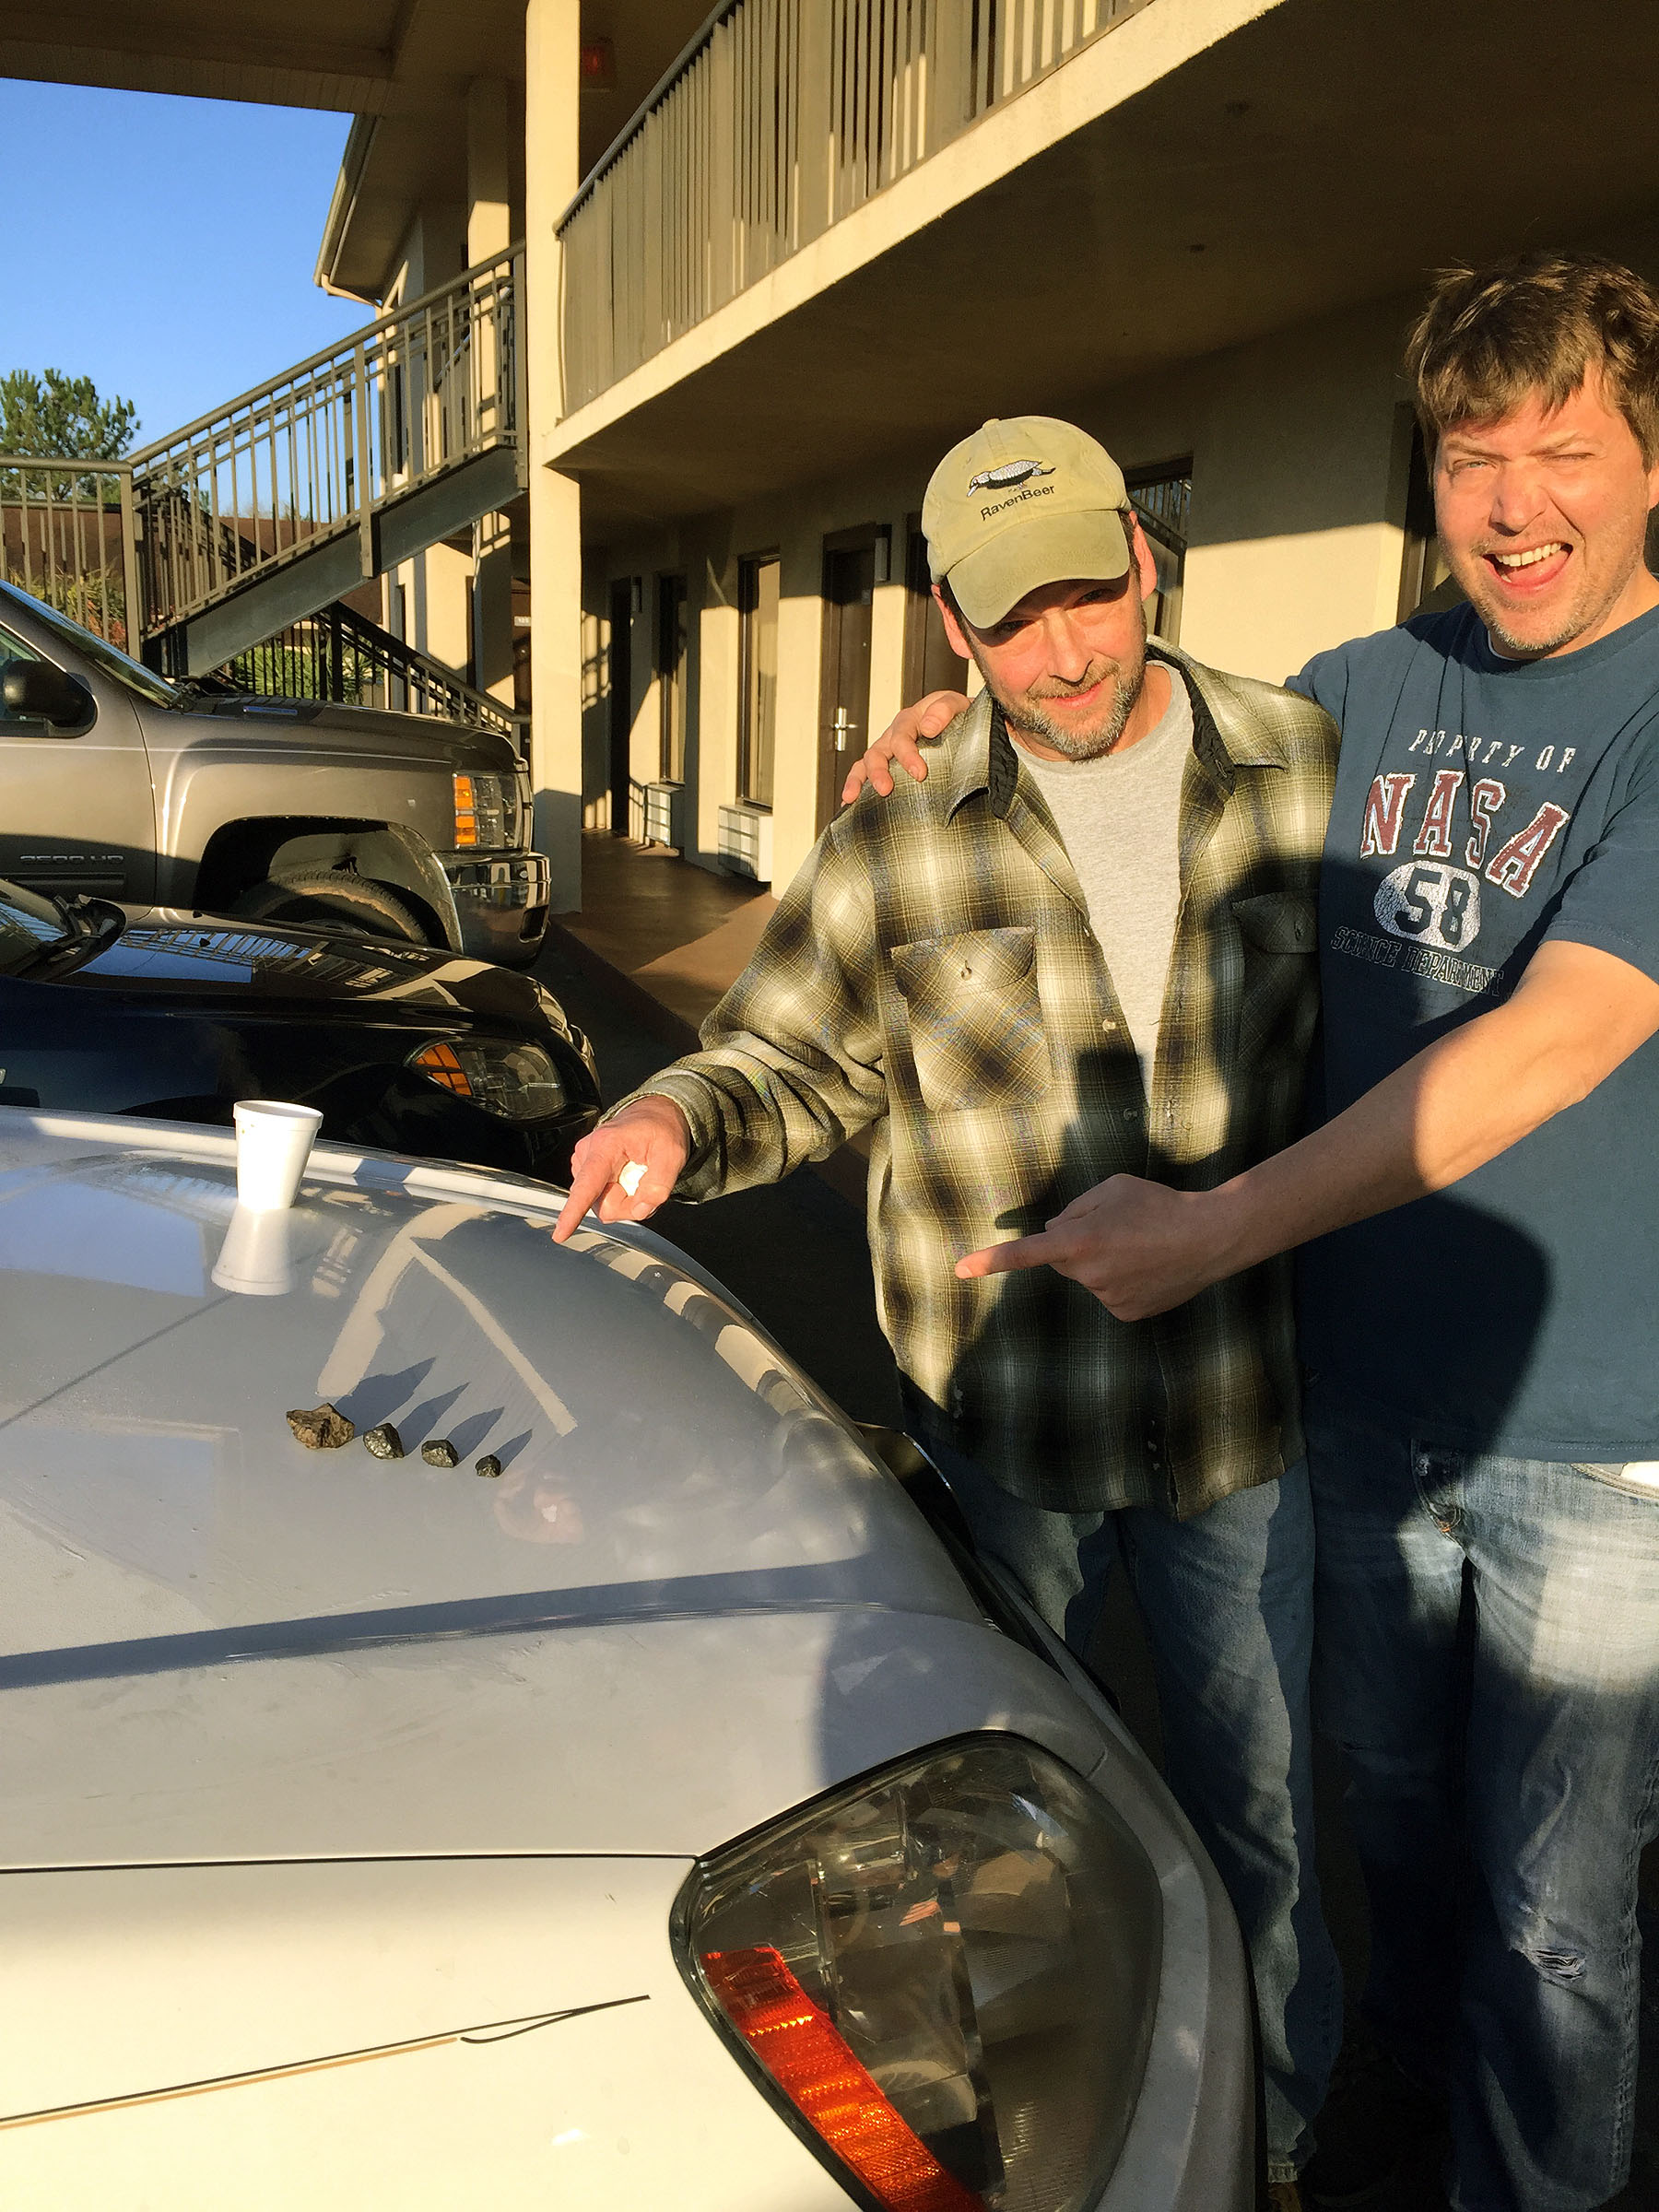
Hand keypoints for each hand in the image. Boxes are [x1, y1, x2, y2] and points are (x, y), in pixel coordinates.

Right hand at [552, 1096, 691, 1242]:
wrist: (654, 1114)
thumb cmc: (661, 1130)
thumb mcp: (673, 1155)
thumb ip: (659, 1185)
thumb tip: (641, 1210)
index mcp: (606, 1146)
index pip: (587, 1185)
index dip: (573, 1212)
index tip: (560, 1233)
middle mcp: (587, 1153)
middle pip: (602, 1204)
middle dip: (627, 1203)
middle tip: (646, 1181)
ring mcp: (584, 1162)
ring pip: (601, 1204)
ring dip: (624, 1199)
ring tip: (638, 1175)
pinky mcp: (585, 1169)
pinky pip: (600, 1198)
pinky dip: (618, 1194)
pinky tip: (627, 1177)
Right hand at [840, 689, 966, 804]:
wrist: (964, 727)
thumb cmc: (959, 717)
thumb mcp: (957, 704)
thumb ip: (945, 709)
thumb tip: (928, 727)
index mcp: (910, 720)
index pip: (902, 736)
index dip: (907, 755)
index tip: (919, 773)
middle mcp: (895, 735)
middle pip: (877, 751)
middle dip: (878, 771)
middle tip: (885, 789)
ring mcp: (888, 751)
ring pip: (865, 763)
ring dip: (859, 780)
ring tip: (854, 798)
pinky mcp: (887, 766)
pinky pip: (864, 774)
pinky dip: (855, 787)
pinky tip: (849, 803)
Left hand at [955, 1175, 1240, 1320]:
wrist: (1210, 1237)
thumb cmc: (1159, 1203)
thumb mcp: (1111, 1188)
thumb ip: (1074, 1208)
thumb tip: (1051, 1230)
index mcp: (1080, 1240)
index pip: (1026, 1253)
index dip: (990, 1261)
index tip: (959, 1270)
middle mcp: (1089, 1275)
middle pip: (1064, 1260)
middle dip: (1079, 1245)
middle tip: (1120, 1230)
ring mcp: (1108, 1298)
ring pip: (1089, 1278)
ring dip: (1105, 1263)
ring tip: (1142, 1247)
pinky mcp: (1126, 1313)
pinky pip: (1109, 1294)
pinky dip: (1122, 1281)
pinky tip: (1149, 1268)